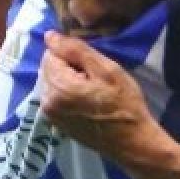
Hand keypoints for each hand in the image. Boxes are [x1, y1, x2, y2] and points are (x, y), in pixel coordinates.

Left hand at [38, 32, 169, 164]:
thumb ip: (75, 50)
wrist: (132, 141)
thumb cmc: (124, 103)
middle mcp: (47, 102)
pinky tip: (87, 101)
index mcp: (58, 87)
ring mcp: (51, 115)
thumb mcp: (106, 70)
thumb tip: (49, 36)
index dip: (71, 55)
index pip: (50, 54)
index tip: (91, 67)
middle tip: (94, 79)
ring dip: (68, 80)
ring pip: (51, 82)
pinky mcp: (56, 123)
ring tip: (91, 90)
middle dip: (67, 67)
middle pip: (48, 68)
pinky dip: (67, 93)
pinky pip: (55, 97)